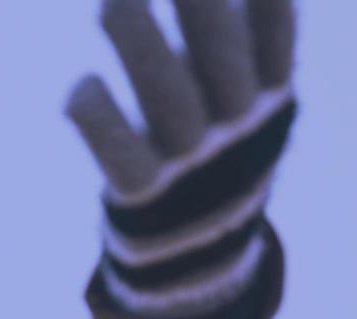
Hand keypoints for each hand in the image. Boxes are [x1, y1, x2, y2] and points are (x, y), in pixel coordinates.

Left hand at [67, 0, 297, 318]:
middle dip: (197, 6)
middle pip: (221, 56)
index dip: (265, 3)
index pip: (275, 34)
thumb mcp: (244, 95)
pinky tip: (81, 87)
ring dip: (140, 44)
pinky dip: (100, 119)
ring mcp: (192, 162)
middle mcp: (237, 126)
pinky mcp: (145, 195)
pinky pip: (122, 155)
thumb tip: (250, 1)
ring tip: (111, 1)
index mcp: (269, 95)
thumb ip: (246, 38)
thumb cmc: (213, 147)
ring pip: (168, 98)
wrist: (196, 255)